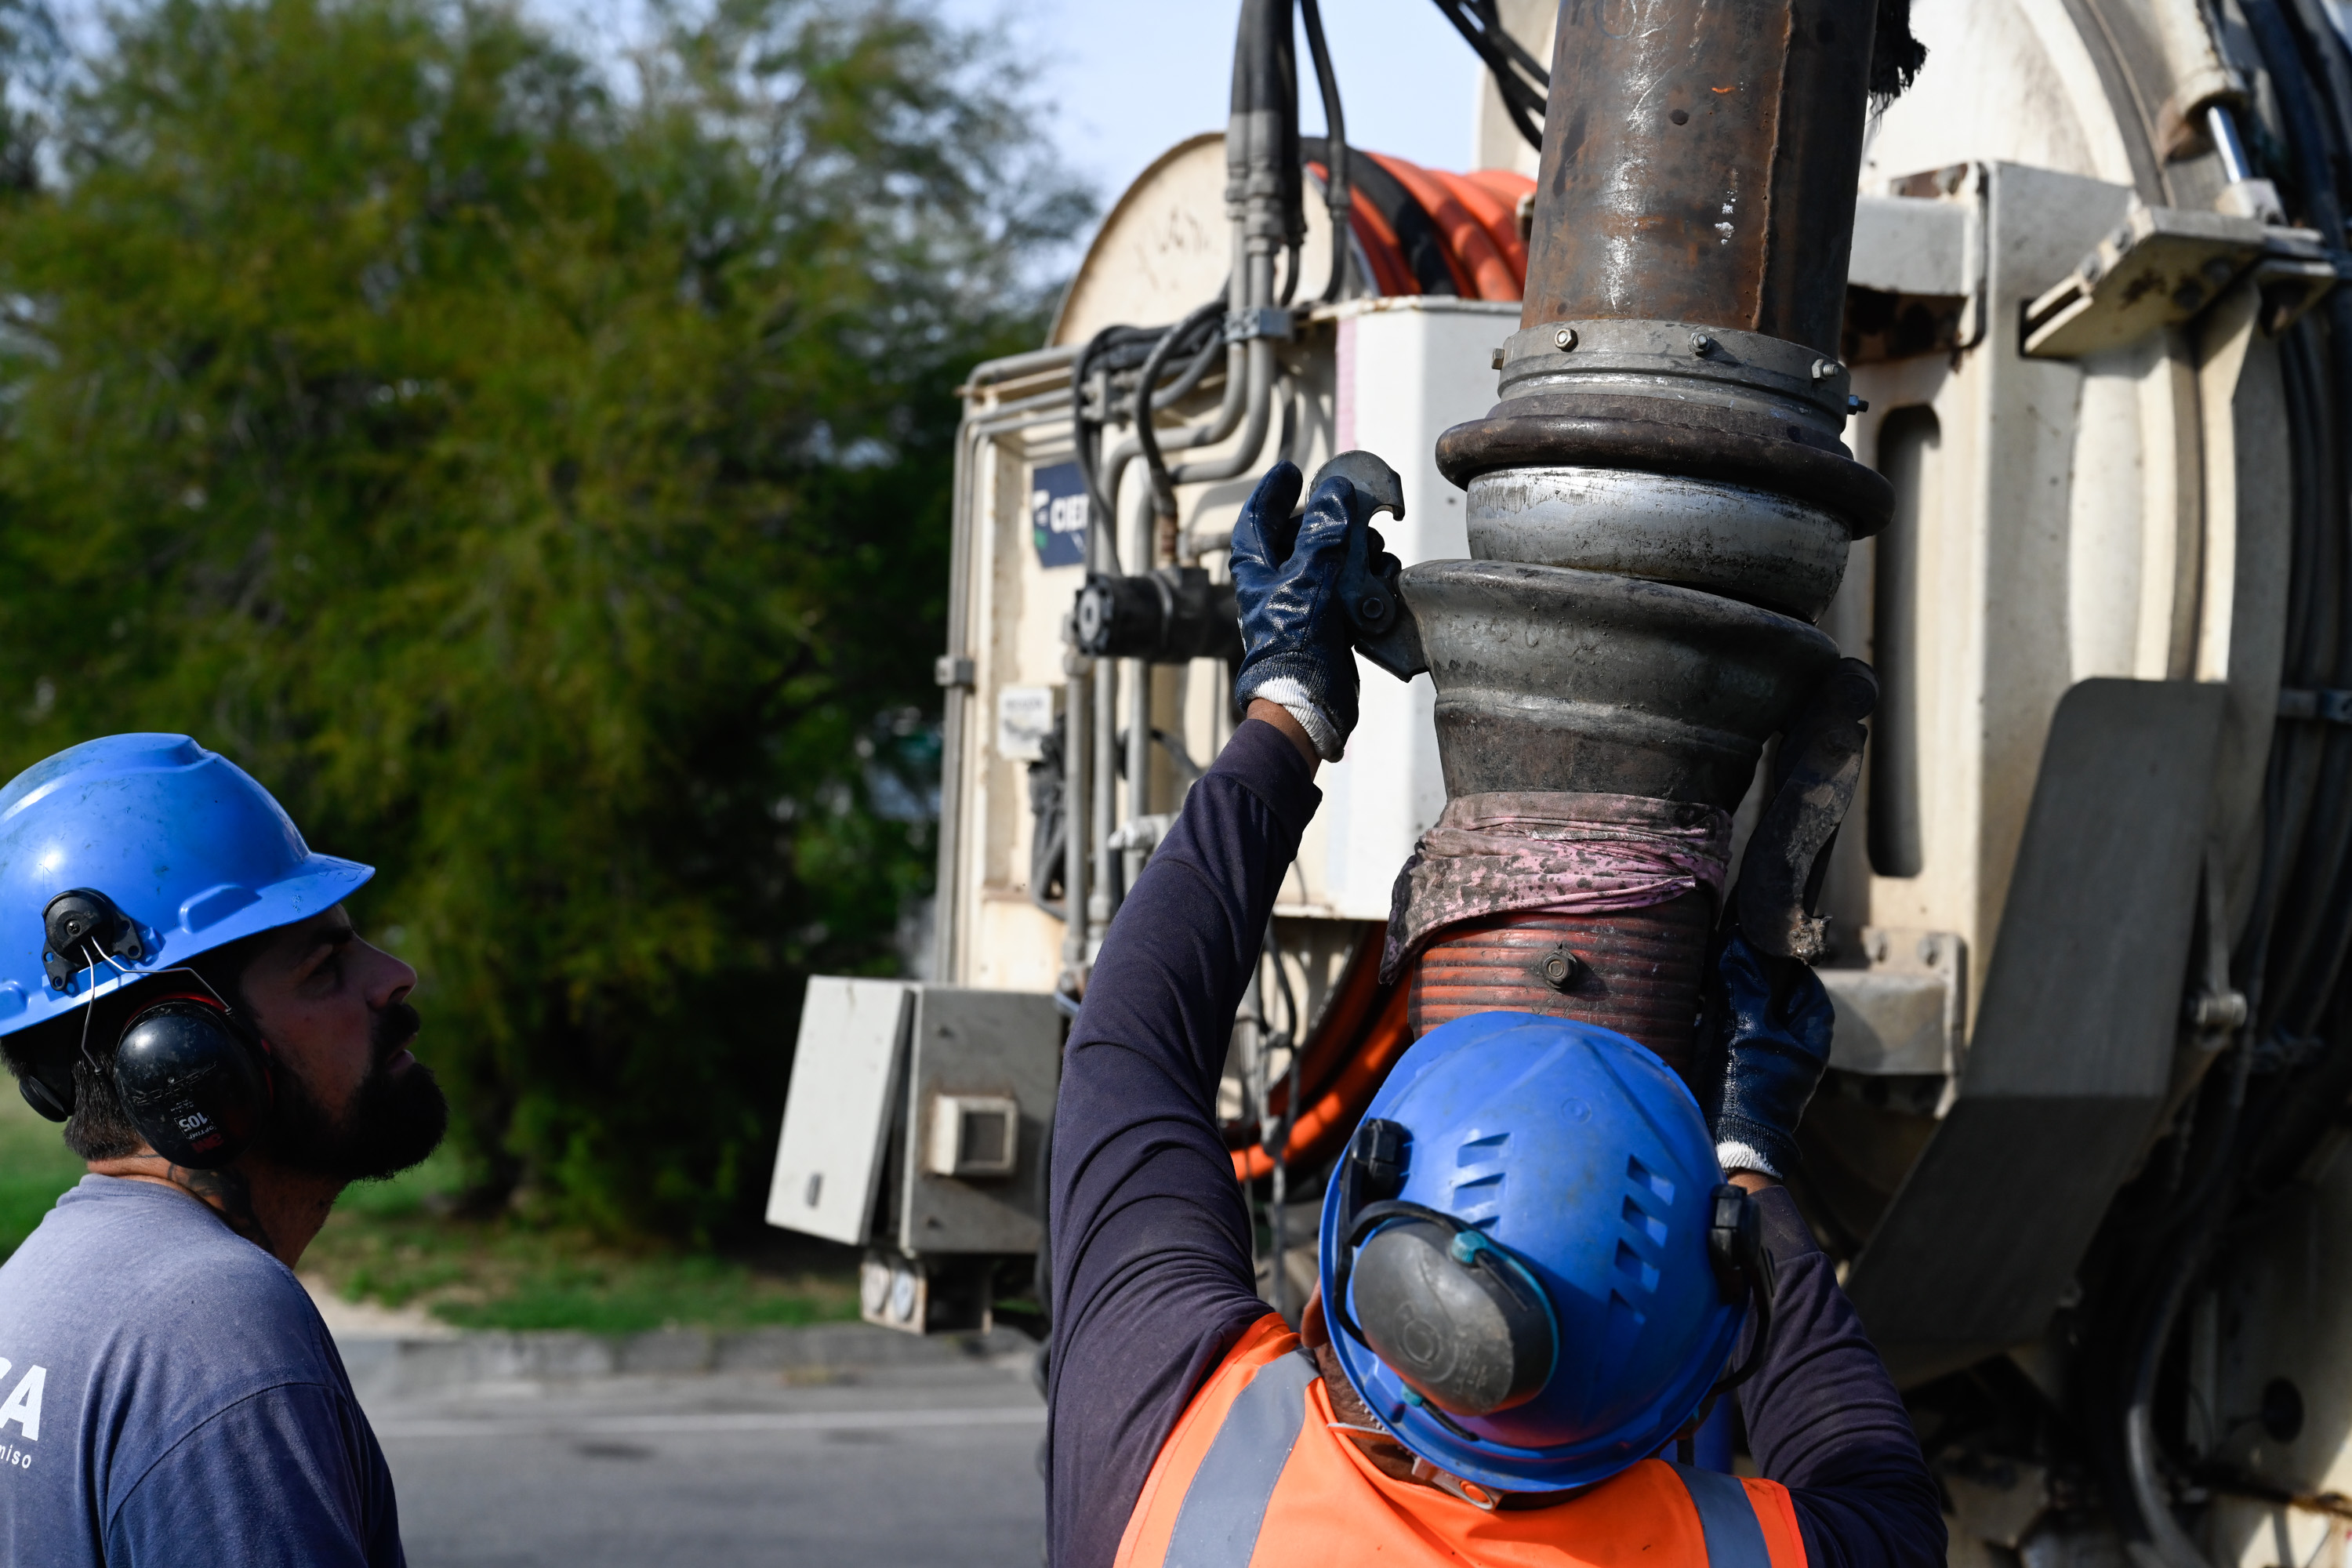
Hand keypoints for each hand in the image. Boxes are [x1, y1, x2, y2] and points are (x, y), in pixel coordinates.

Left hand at [1230, 462, 1380, 761]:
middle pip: (1305, 536)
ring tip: (1372, 553)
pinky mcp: (1329, 623)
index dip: (1273, 492)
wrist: (1310, 703)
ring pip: (1333, 561)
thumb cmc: (1294, 645)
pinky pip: (1350, 589)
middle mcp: (1278, 584)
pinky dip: (1367, 582)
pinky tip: (1380, 581)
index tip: (1292, 471)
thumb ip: (1322, 534)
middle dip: (1334, 523)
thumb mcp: (1308, 579)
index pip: (1257, 519)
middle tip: (1354, 512)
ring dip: (1357, 553)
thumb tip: (1334, 493)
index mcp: (1257, 570)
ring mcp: (1304, 604)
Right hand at [1693, 931, 1834, 1179]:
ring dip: (1733, 1000)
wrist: (1730, 1143)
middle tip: (1728, 961)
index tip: (1759, 945)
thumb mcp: (1749, 1029)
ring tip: (1710, 985)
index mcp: (1811, 1036)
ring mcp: (1771, 1060)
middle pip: (1779, 998)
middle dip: (1754, 979)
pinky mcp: (1745, 1070)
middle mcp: (1796, 1048)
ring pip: (1755, 1015)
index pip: (1807, 984)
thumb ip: (1746, 984)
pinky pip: (1735, 1034)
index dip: (1785, 962)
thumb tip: (1738, 942)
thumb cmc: (1750, 1088)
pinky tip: (1699, 1014)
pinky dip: (1720, 1022)